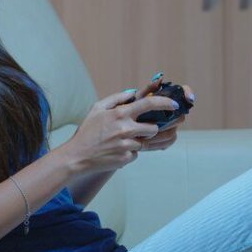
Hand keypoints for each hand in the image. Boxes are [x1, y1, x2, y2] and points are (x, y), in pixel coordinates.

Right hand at [56, 89, 179, 175]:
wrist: (77, 156)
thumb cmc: (87, 131)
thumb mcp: (97, 108)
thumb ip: (117, 98)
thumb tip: (133, 93)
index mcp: (120, 114)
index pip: (149, 104)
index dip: (165, 103)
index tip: (174, 105)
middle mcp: (126, 129)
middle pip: (153, 128)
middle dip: (151, 128)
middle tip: (140, 129)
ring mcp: (127, 145)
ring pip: (145, 142)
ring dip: (138, 141)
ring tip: (121, 141)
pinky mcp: (126, 158)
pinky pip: (136, 154)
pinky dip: (129, 152)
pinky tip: (115, 150)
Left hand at [129, 78, 193, 152]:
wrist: (117, 130)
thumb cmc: (126, 112)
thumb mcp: (133, 100)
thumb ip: (147, 90)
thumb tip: (160, 78)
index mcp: (163, 99)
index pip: (182, 92)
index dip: (188, 93)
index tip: (189, 99)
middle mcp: (168, 111)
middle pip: (180, 115)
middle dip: (170, 121)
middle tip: (157, 125)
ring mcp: (167, 125)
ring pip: (174, 129)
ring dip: (162, 133)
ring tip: (147, 135)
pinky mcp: (164, 138)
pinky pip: (169, 140)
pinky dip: (161, 142)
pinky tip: (149, 142)